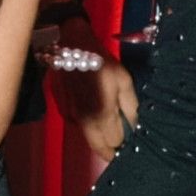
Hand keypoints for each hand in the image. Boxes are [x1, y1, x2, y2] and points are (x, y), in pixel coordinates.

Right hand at [48, 15, 138, 160]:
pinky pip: (76, 123)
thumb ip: (131, 108)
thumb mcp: (124, 81)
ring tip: (107, 125)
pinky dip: (85, 123)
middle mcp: (83, 121)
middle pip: (98, 147)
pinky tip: (91, 110)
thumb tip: (135, 127)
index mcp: (101, 116)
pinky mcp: (60, 108)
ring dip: (97, 135)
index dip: (123, 143)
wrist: (72, 46)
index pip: (115, 142)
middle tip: (119, 146)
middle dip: (109, 149)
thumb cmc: (102, 62)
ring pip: (86, 136)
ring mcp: (69, 116)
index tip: (129, 140)